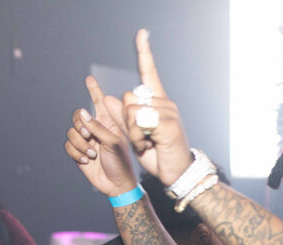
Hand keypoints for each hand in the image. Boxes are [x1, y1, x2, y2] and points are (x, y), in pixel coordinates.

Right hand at [64, 76, 139, 195]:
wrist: (116, 184)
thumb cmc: (121, 163)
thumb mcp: (114, 142)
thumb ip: (98, 127)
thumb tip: (82, 114)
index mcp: (107, 124)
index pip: (99, 103)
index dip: (94, 90)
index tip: (90, 78)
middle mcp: (95, 130)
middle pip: (78, 116)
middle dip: (80, 125)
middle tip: (89, 136)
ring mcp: (86, 141)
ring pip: (71, 132)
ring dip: (80, 144)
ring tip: (92, 154)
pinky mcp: (78, 152)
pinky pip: (68, 146)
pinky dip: (76, 152)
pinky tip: (86, 160)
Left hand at [121, 29, 193, 185]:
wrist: (176, 173)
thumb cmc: (157, 154)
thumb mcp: (134, 135)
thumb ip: (122, 118)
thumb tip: (107, 99)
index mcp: (157, 102)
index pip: (149, 73)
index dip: (144, 53)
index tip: (142, 34)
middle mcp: (164, 102)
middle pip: (128, 97)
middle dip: (125, 120)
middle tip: (139, 137)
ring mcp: (168, 112)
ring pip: (132, 111)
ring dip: (132, 132)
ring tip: (146, 143)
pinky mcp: (169, 123)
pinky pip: (140, 122)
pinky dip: (139, 137)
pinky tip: (149, 145)